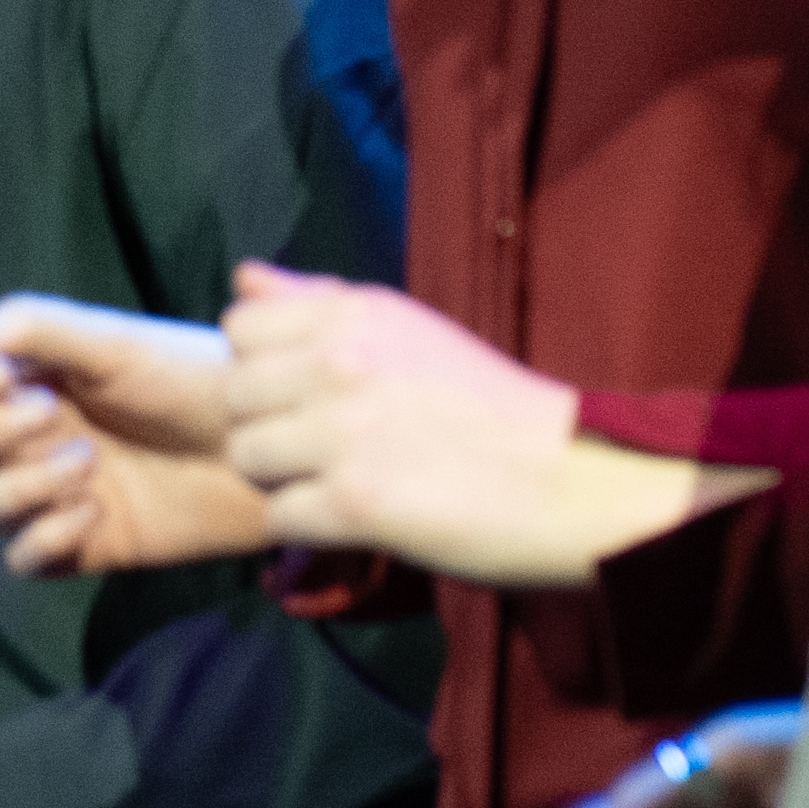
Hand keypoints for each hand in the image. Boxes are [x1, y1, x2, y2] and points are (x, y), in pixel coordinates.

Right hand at [0, 298, 274, 580]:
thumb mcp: (112, 339)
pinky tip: (98, 507)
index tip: (1, 374)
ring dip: (14, 485)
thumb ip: (27, 326)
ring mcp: (44, 494)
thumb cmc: (193, 377)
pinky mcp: (76, 545)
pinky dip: (47, 534)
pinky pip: (19, 558)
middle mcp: (19, 438)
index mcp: (17, 379)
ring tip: (84, 463)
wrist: (264, 447)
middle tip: (49, 412)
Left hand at [218, 264, 749, 591]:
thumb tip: (241, 277)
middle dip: (268, 428)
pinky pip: (279, 518)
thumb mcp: (410, 332)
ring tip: (342, 484)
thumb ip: (317, 303)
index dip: (264, 369)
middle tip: (326, 450)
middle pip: (233, 398)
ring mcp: (343, 432)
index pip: (240, 329)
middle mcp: (341, 361)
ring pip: (247, 458)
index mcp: (356, 312)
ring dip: (284, 481)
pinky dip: (310, 530)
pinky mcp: (353, 502)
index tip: (308, 394)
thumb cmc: (494, 409)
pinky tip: (358, 521)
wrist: (575, 480)